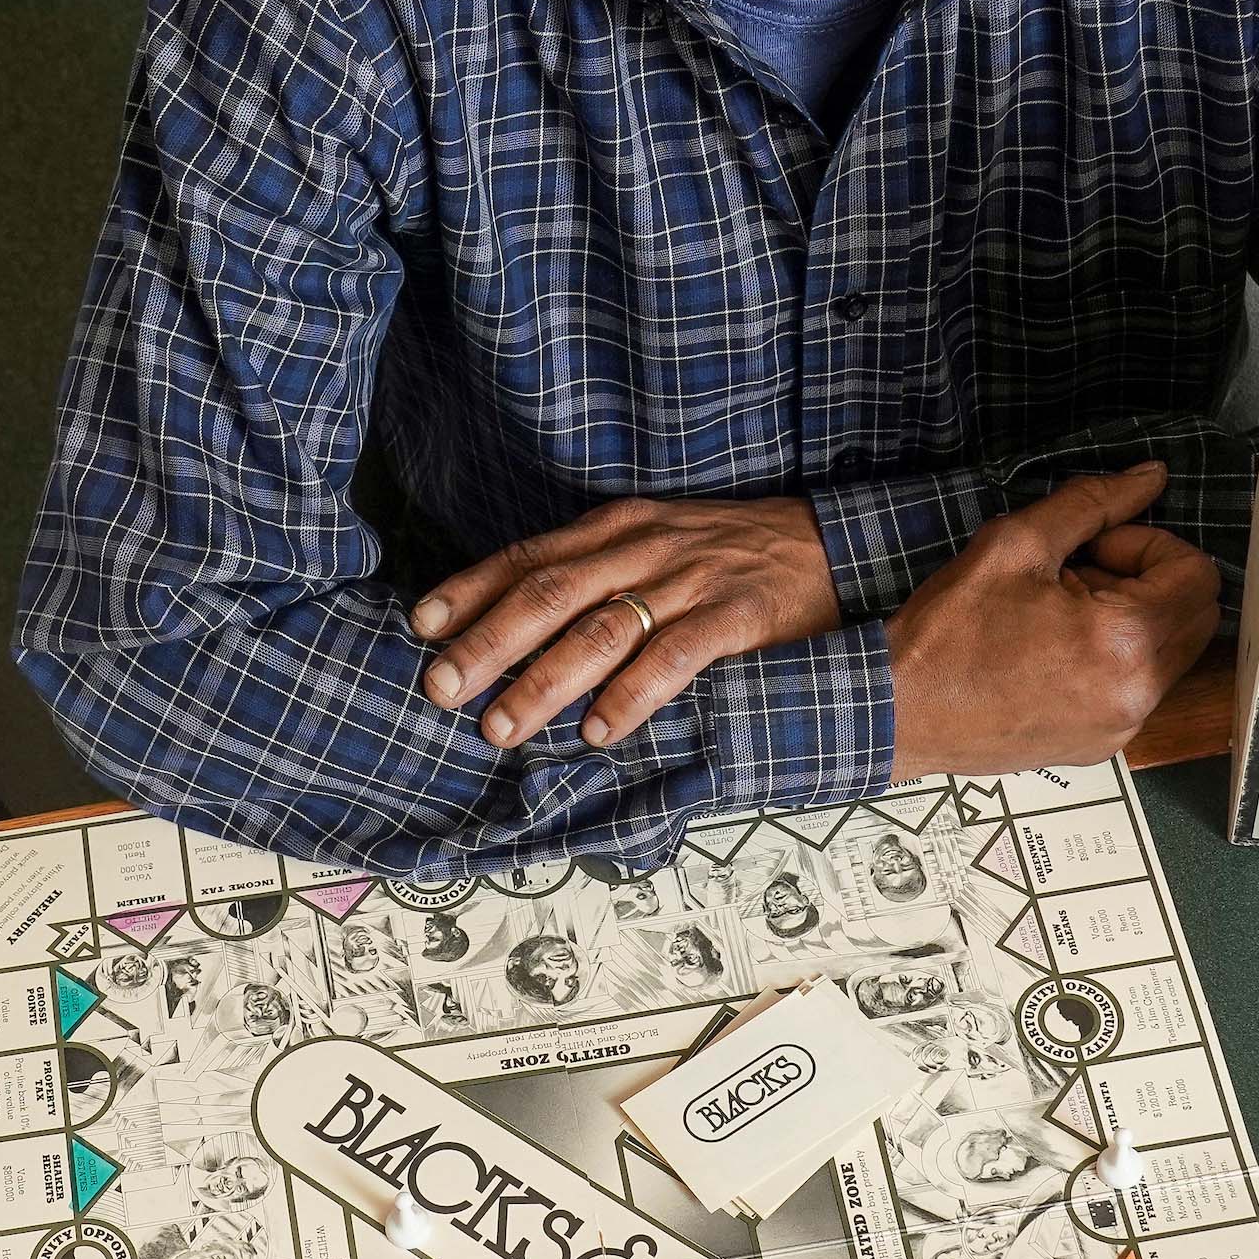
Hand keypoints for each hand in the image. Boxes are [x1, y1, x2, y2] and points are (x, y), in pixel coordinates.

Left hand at [408, 497, 843, 750]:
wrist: (837, 544)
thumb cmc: (733, 556)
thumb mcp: (658, 544)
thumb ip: (598, 573)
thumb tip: (519, 625)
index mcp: (618, 527)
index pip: (530, 556)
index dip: (472, 588)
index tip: (420, 624)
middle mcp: (644, 547)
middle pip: (550, 592)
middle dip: (489, 642)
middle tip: (442, 687)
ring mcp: (689, 579)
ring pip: (600, 628)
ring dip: (544, 681)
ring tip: (502, 726)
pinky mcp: (736, 615)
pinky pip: (673, 656)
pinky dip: (631, 694)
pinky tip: (599, 732)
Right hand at [882, 462, 1219, 779]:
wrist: (897, 710)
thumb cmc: (948, 631)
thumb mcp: (1016, 544)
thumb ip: (1093, 504)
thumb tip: (1150, 477)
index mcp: (1125, 642)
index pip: (1197, 573)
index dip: (1148, 544)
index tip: (1094, 548)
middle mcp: (1138, 694)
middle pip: (1198, 616)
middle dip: (1151, 582)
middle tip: (1083, 575)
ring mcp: (1120, 727)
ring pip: (1169, 654)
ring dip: (1133, 620)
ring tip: (1061, 614)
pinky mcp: (1099, 747)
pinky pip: (1136, 690)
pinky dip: (1113, 660)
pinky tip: (1052, 652)